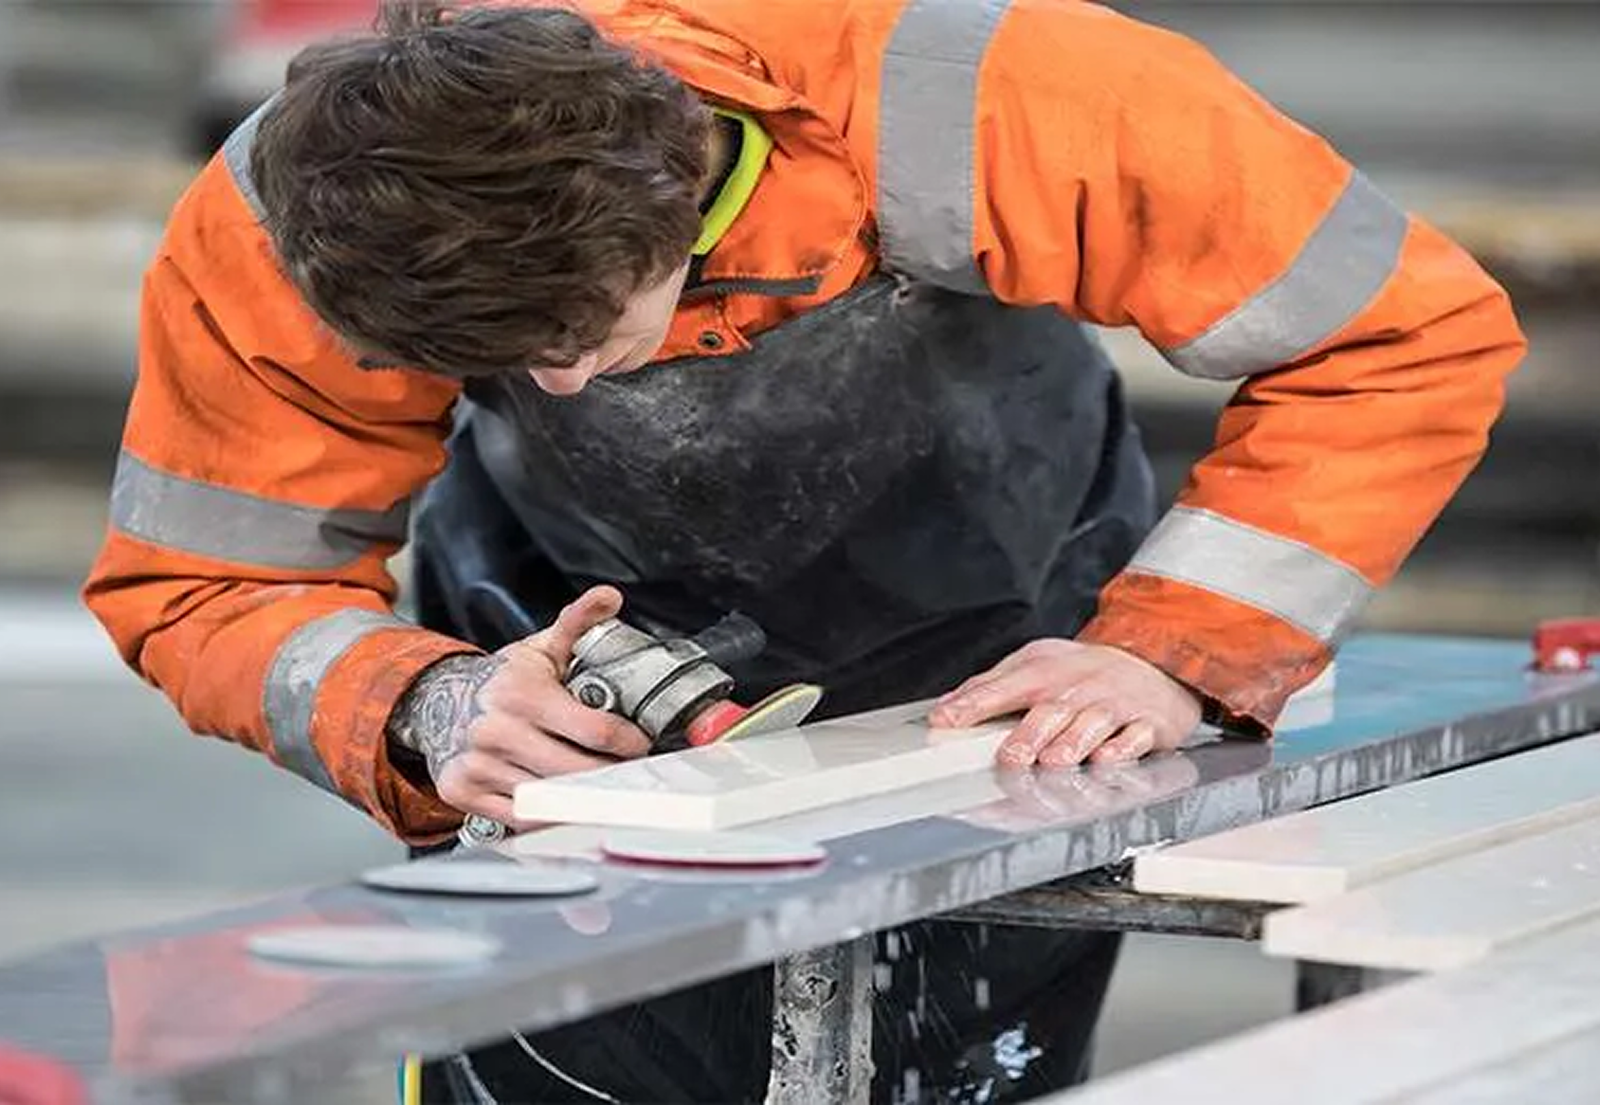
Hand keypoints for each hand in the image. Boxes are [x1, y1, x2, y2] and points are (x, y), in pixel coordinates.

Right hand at [387, 586, 649, 825]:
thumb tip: (609, 597)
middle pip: (578, 771)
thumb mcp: (539, 649)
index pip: (594, 730)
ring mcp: (478, 765)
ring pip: (552, 798)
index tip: (640, 745)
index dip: (628, 743)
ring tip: (607, 788)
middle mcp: (496, 730)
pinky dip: (549, 815)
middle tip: (633, 773)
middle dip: (613, 775)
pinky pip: (522, 818)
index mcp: (521, 693)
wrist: (436, 702)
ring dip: (585, 798)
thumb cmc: (502, 680)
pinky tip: (567, 803)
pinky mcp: (463, 792)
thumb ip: (578, 623)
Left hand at [928, 640, 1201, 767]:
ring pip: (1092, 725)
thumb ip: (990, 686)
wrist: (1152, 660)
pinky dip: (1121, 751)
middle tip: (1009, 758)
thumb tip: (945, 709)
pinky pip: (1134, 738)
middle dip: (1029, 736)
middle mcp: (1079, 688)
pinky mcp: (1147, 724)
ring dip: (1072, 745)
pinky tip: (1106, 760)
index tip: (946, 721)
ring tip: (1054, 762)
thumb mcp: (1035, 663)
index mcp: (1045, 671)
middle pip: (1051, 711)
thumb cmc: (1084, 670)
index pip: (1004, 686)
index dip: (974, 704)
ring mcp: (1114, 706)